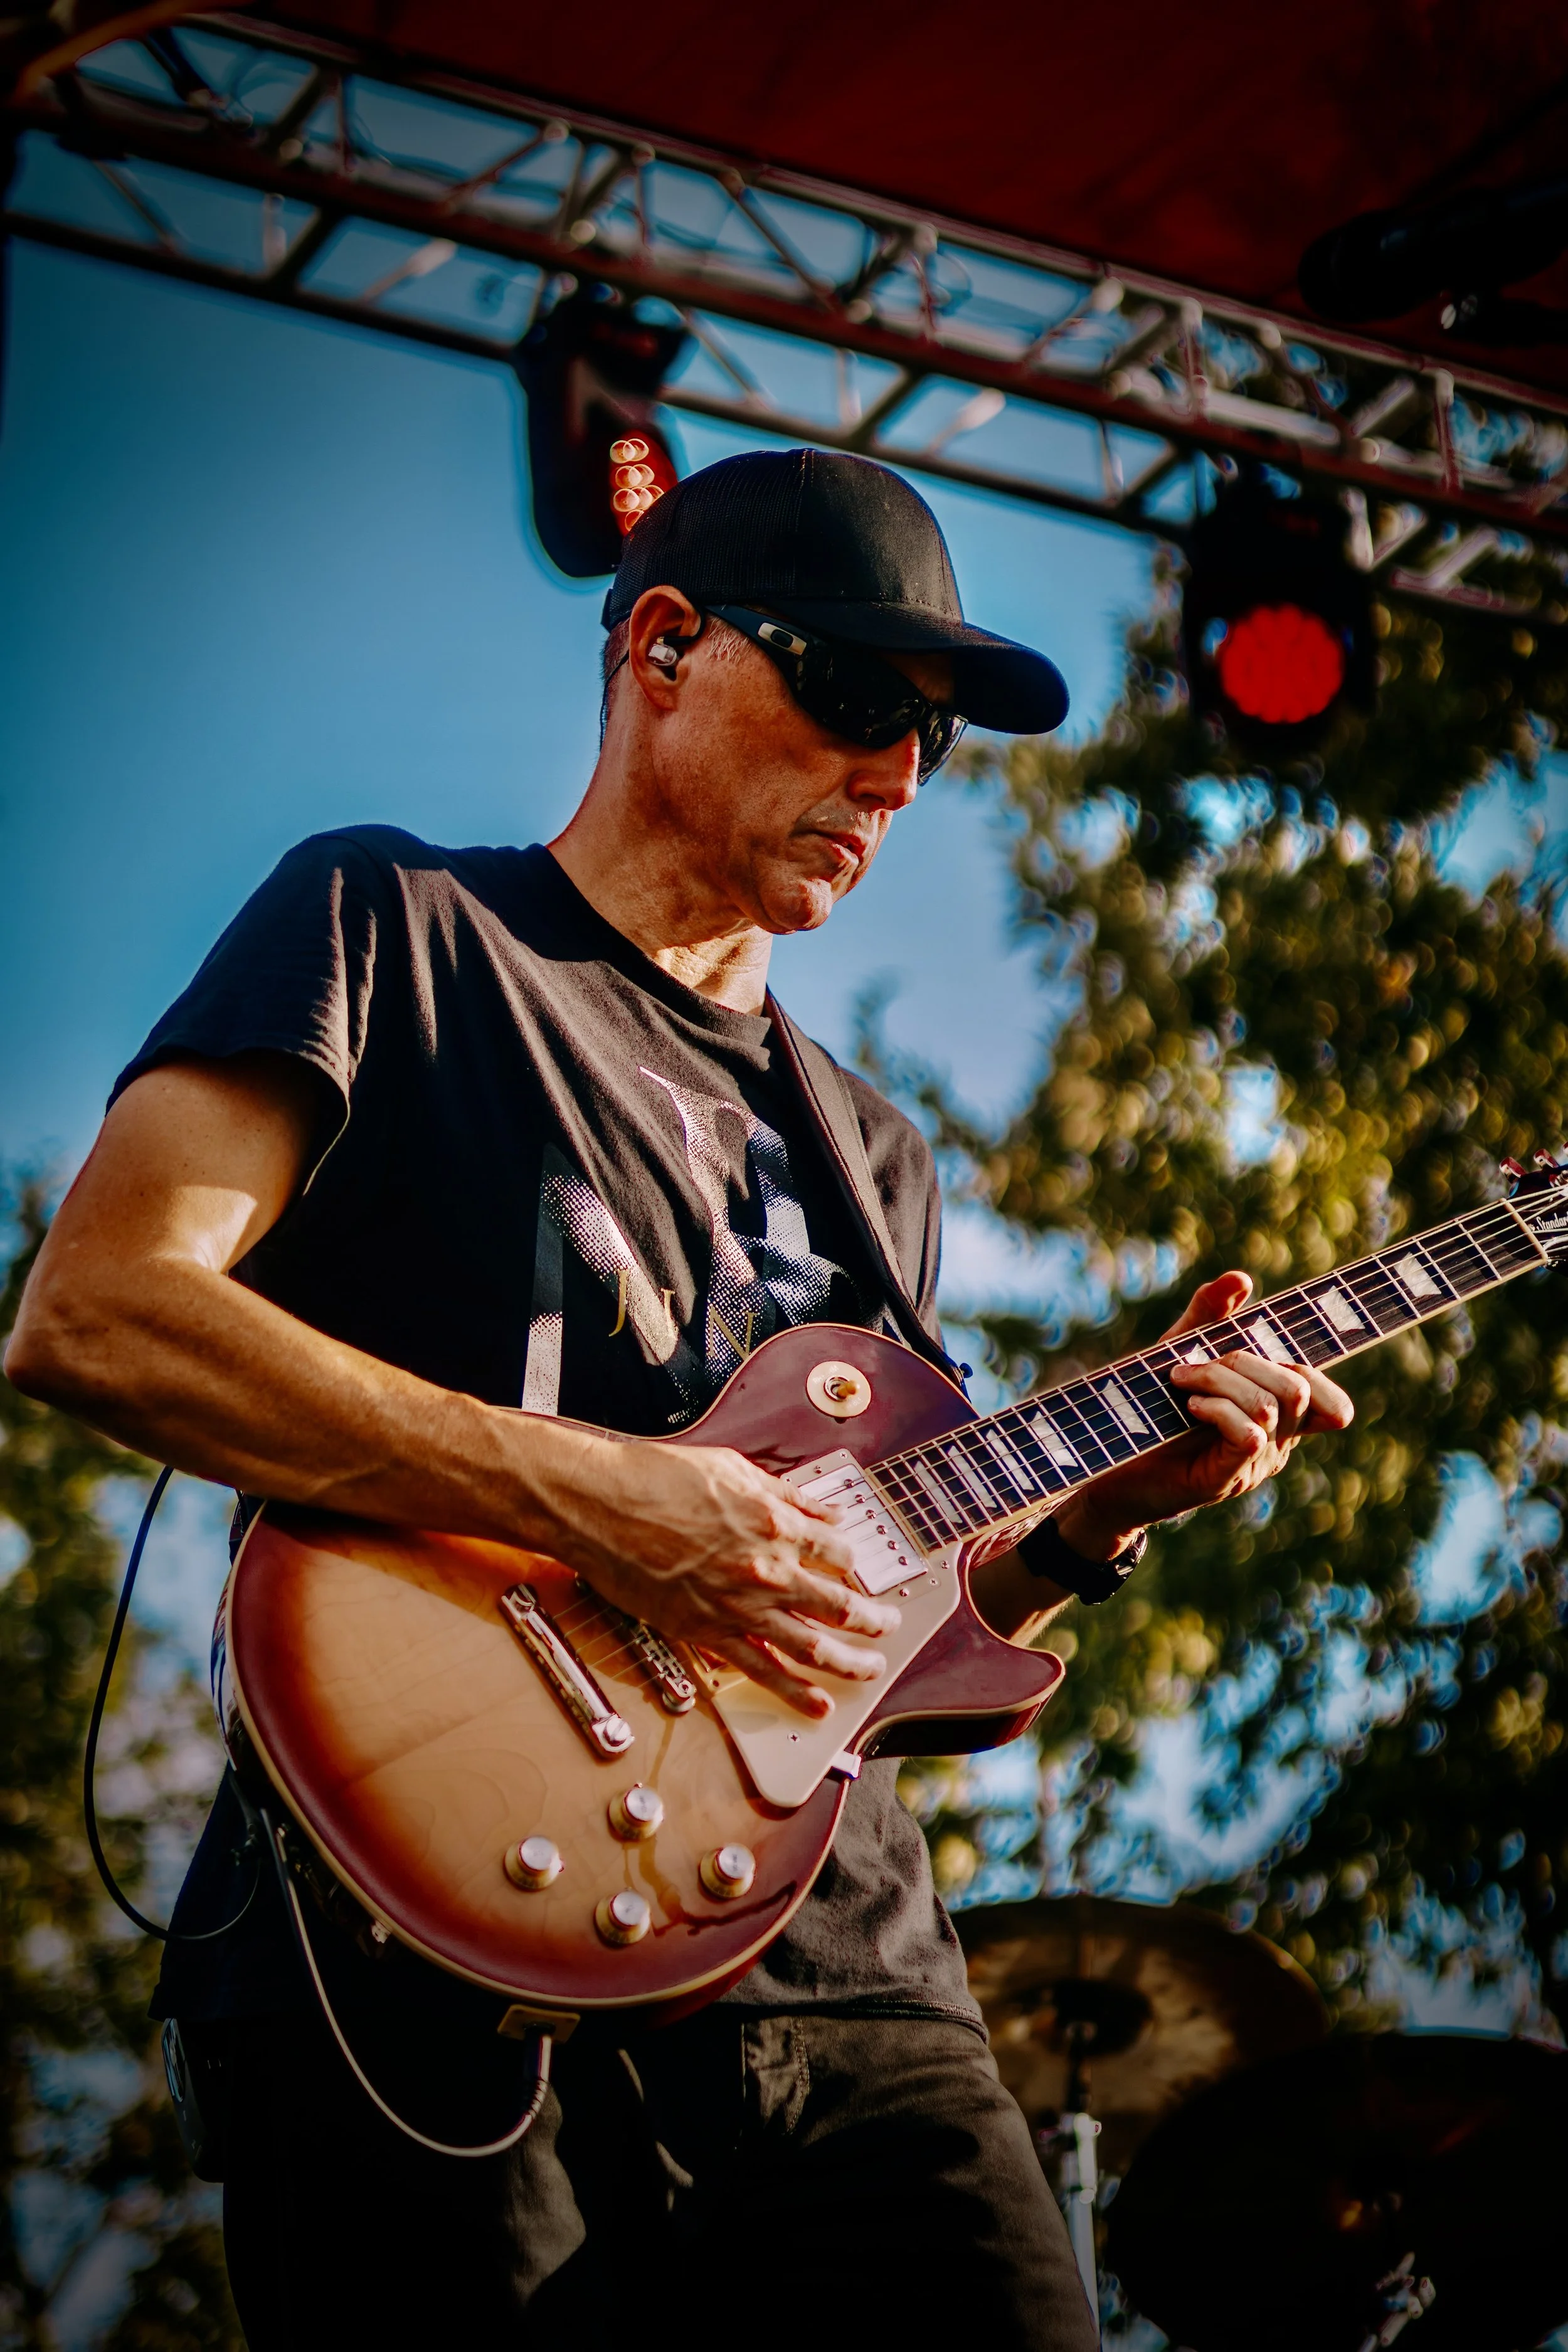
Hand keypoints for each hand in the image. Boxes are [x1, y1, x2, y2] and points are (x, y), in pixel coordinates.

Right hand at [539, 1435, 898, 1719]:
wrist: (599, 1505)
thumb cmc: (656, 1479)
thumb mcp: (734, 1470)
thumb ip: (786, 1495)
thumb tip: (823, 1512)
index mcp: (776, 1523)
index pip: (838, 1552)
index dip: (854, 1564)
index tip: (858, 1573)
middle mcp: (767, 1568)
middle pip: (839, 1605)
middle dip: (872, 1622)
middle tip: (887, 1628)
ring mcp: (739, 1605)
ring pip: (811, 1646)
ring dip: (848, 1663)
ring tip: (869, 1672)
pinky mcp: (707, 1632)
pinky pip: (761, 1670)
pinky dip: (793, 1692)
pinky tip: (815, 1704)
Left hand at [1055, 1271, 1353, 1557]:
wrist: (1110, 1461)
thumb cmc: (1150, 1406)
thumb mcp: (1180, 1350)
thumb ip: (1210, 1315)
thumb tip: (1241, 1278)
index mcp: (1275, 1415)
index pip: (1330, 1403)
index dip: (1321, 1374)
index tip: (1282, 1346)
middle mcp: (1276, 1443)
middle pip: (1298, 1388)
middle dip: (1246, 1361)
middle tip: (1195, 1365)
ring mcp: (1254, 1465)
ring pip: (1271, 1407)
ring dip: (1221, 1381)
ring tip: (1181, 1381)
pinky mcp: (1226, 1479)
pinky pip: (1250, 1434)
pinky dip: (1220, 1409)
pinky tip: (1191, 1406)